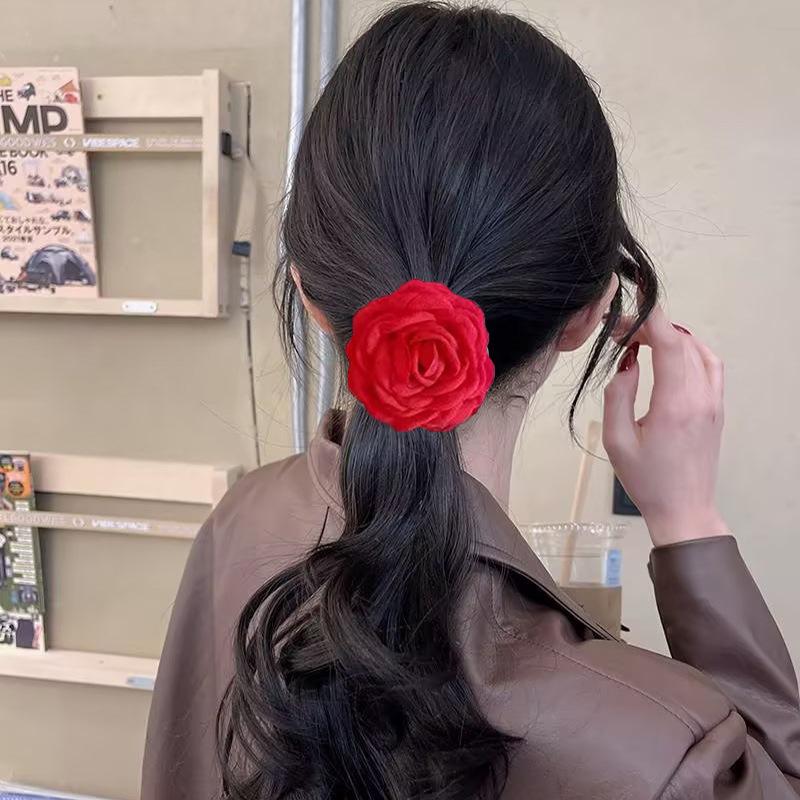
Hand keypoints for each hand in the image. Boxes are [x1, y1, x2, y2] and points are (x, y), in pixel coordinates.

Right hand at [602, 305, 729, 546]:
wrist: (683, 509)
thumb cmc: (647, 480)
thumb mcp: (616, 440)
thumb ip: (618, 394)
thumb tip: (628, 362)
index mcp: (675, 404)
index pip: (669, 341)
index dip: (648, 317)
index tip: (627, 310)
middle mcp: (701, 398)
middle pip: (681, 341)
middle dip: (650, 327)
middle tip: (620, 334)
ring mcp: (714, 402)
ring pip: (698, 349)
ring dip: (670, 336)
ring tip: (641, 341)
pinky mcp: (717, 408)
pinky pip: (711, 365)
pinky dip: (691, 349)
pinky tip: (671, 354)